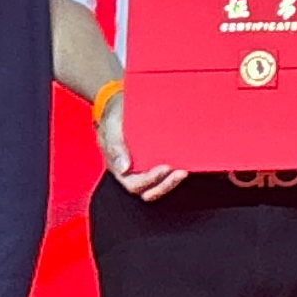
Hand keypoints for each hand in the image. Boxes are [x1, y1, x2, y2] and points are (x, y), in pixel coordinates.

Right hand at [93, 88, 190, 202]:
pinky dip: (175, 171)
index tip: (165, 167)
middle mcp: (133, 172)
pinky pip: (166, 173)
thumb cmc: (113, 118)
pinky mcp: (155, 160)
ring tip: (184, 170)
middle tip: (181, 172)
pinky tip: (186, 161)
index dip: (151, 180)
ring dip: (172, 181)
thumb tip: (124, 168)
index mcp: (120, 168)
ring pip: (159, 185)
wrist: (118, 106)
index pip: (135, 185)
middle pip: (150, 190)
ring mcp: (145, 167)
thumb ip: (115, 147)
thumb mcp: (111, 128)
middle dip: (166, 184)